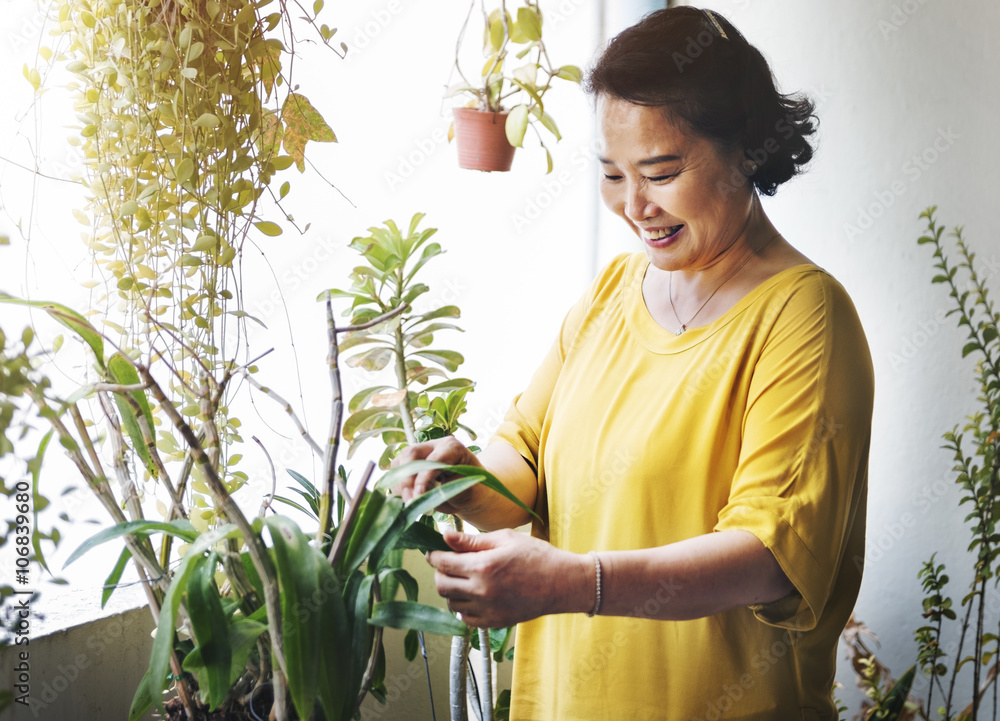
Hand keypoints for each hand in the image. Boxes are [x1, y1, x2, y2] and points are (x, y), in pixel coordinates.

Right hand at [389, 436, 481, 513]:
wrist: (473, 491)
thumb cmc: (473, 489)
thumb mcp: (464, 491)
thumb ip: (443, 491)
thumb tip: (419, 497)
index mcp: (452, 447)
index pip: (432, 460)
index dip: (423, 479)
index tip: (418, 497)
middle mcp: (434, 446)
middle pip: (410, 454)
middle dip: (406, 478)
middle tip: (409, 500)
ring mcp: (420, 454)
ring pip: (399, 463)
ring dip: (400, 485)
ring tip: (410, 502)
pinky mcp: (411, 465)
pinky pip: (397, 473)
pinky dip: (398, 488)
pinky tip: (407, 499)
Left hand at [427, 528, 591, 627]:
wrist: (562, 583)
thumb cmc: (537, 555)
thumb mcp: (505, 539)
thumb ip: (472, 540)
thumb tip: (445, 536)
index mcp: (483, 566)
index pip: (442, 563)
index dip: (433, 555)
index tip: (433, 551)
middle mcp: (482, 591)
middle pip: (441, 585)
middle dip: (439, 573)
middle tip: (448, 564)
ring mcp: (488, 609)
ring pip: (451, 603)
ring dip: (452, 590)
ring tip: (463, 579)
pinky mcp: (495, 622)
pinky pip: (466, 618)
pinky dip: (464, 607)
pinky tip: (475, 595)